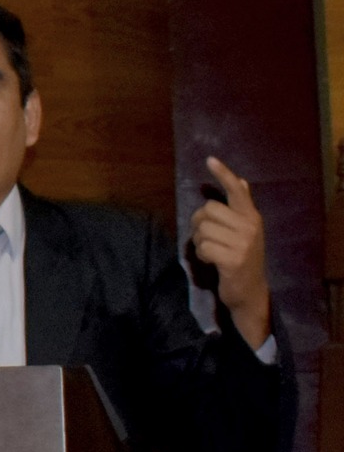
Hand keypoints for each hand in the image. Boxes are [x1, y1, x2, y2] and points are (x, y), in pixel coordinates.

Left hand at [190, 157, 271, 350]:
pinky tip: (211, 261)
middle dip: (199, 223)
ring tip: (211, 251)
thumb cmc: (243, 258)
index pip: (237, 191)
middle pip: (207, 210)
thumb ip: (242, 207)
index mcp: (252, 217)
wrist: (250, 292)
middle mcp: (250, 226)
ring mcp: (243, 243)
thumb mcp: (245, 231)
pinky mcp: (233, 260)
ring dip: (199, 241)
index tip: (210, 159)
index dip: (223, 174)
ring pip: (202, 229)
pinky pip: (203, 247)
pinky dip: (201, 255)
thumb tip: (242, 181)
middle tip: (207, 237)